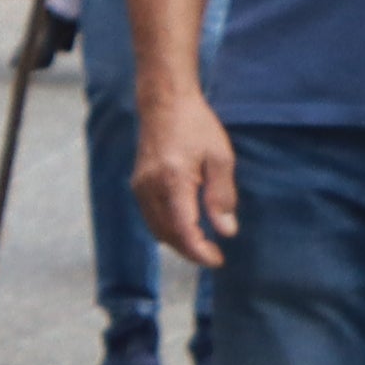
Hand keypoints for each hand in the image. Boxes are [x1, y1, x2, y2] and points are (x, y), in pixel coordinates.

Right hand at [136, 91, 237, 268]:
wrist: (164, 103)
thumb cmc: (196, 126)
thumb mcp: (221, 158)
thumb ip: (222, 196)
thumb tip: (226, 231)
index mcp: (173, 181)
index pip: (183, 230)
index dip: (200, 252)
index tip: (218, 260)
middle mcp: (150, 188)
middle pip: (167, 235)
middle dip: (190, 251)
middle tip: (214, 255)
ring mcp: (140, 186)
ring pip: (156, 229)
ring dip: (178, 242)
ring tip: (202, 244)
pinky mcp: (138, 184)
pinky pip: (151, 217)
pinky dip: (167, 229)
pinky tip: (185, 226)